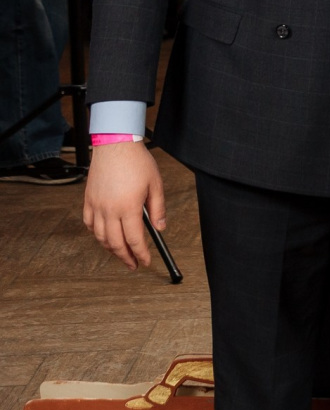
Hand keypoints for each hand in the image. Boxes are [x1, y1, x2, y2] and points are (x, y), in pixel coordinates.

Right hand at [82, 141, 164, 269]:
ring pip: (100, 236)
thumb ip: (158, 209)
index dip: (141, 254)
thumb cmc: (137, 162)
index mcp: (128, 207)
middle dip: (125, 257)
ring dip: (110, 248)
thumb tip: (160, 227)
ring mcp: (96, 206)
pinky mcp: (88, 200)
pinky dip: (96, 234)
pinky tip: (104, 235)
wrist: (115, 145)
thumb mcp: (155, 185)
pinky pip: (88, 224)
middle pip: (115, 243)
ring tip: (121, 253)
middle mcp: (109, 210)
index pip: (135, 240)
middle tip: (133, 264)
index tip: (146, 261)